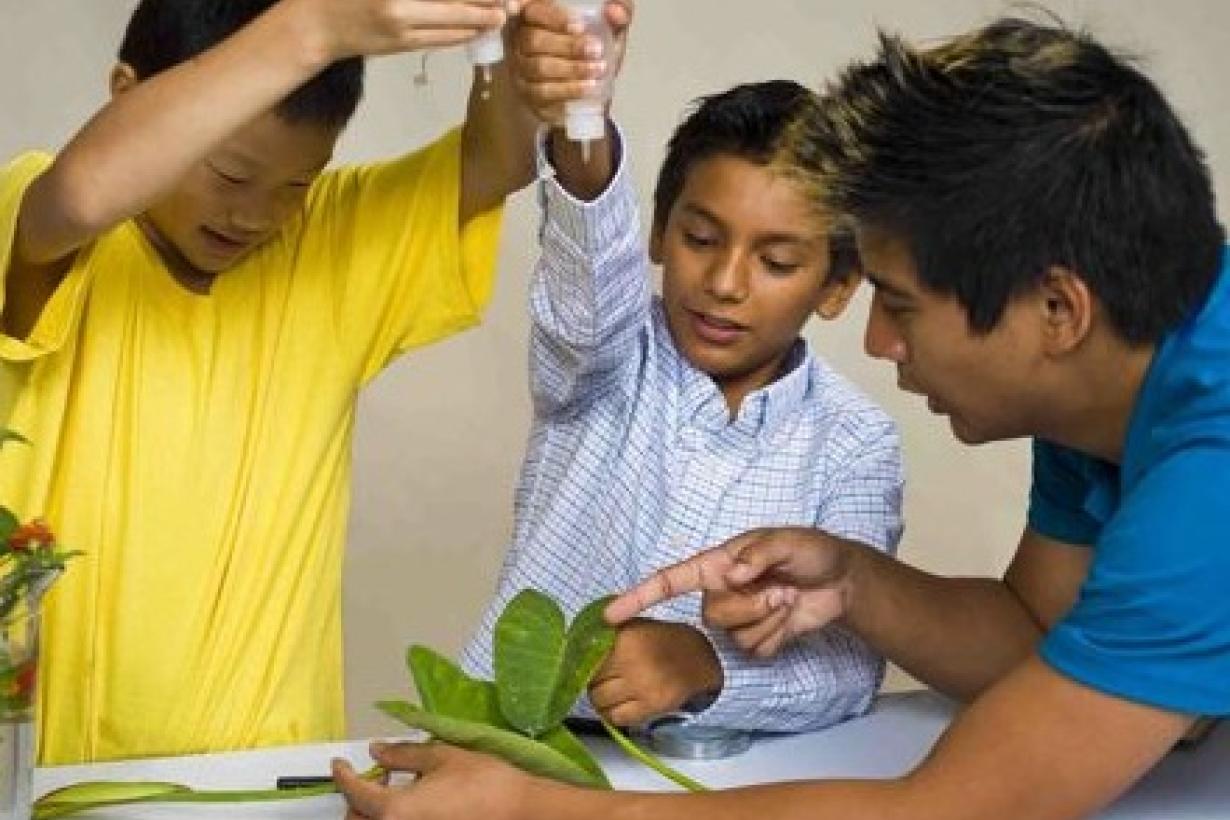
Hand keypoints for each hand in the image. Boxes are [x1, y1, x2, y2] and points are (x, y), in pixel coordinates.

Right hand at [305, 0, 510, 59]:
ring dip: (478, 22)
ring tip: (500, 17)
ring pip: (451, 27)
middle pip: (454, 6)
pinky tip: (476, 29)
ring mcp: (403, 31)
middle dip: (485, 5)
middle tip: (510, 4)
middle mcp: (401, 8)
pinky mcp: (402, 47)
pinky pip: (439, 41)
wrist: (315, 25)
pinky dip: (461, 34)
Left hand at [334, 741, 533, 819]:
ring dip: (373, 813)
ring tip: (389, 793)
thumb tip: (378, 752)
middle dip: (356, 800)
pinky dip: (393, 818)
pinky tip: (410, 805)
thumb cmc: (483, 782)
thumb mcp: (441, 758)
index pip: (355, 794)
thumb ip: (403, 756)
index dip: (343, 776)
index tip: (339, 765)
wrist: (519, 811)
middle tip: (370, 779)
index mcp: (396, 810)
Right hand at [508, 0, 633, 124]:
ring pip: (538, 69)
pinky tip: (588, 88)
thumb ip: (616, 16)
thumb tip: (614, 11)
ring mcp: (522, 70)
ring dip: (571, 70)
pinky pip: (544, 94)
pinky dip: (568, 91)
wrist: (588, 92)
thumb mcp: (607, 31)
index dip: (554, 18)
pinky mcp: (529, 96)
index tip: (581, 26)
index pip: (534, 12)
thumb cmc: (592, 52)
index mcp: (536, 18)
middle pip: (534, 41)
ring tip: (598, 70)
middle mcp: (522, 42)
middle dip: (568, 46)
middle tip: (596, 50)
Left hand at [588, 619, 721, 725]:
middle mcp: (632, 662)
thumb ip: (605, 632)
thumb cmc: (659, 640)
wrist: (697, 658)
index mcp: (624, 638)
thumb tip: (573, 643)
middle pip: (591, 682)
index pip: (586, 659)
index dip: (582, 664)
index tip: (583, 666)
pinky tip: (619, 705)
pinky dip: (613, 714)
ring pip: (600, 702)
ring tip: (609, 693)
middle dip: (592, 683)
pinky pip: (617, 718)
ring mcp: (642, 686)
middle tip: (601, 680)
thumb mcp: (633, 625)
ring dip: (600, 700)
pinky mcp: (652, 706)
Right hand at [606, 527, 859, 657]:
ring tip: (787, 600)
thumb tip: (730, 574)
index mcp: (717, 565)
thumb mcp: (788, 541)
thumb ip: (757, 553)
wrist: (842, 582)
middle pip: (712, 615)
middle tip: (780, 590)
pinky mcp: (758, 641)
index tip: (610, 615)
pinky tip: (790, 619)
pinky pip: (755, 652)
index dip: (638, 597)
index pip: (669, 581)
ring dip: (767, 621)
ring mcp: (739, 619)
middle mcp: (721, 593)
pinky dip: (778, 637)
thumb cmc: (812, 552)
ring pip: (733, 636)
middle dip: (750, 606)